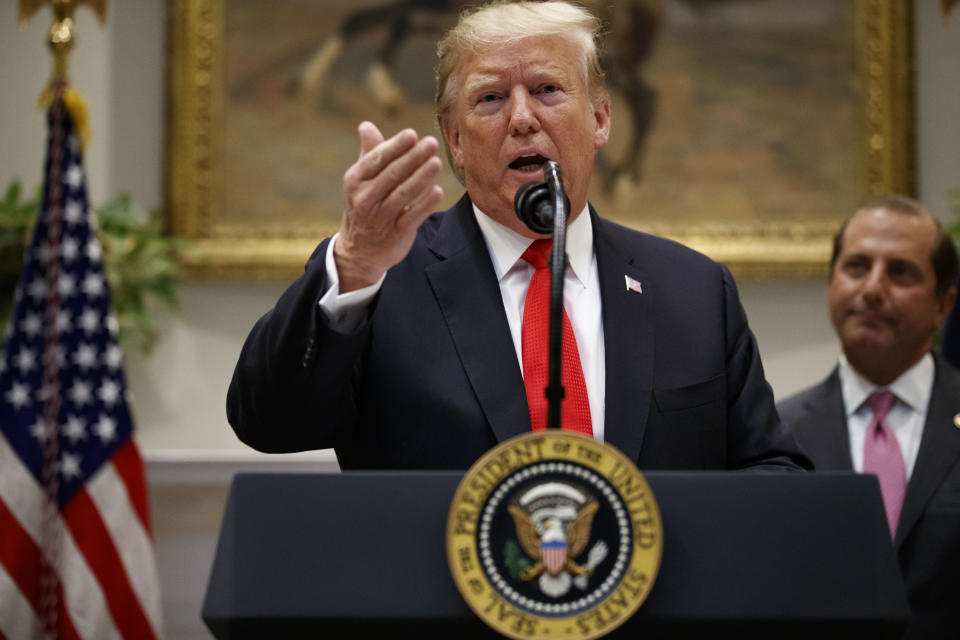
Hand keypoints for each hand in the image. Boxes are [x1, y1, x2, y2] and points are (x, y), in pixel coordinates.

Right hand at [335, 121, 443, 291]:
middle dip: (413, 157)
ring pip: (404, 194)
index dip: (395, 146)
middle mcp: (365, 199)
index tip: (412, 134)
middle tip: (431, 143)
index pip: (377, 159)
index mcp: (355, 181)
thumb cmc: (364, 206)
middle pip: (392, 174)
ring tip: (437, 162)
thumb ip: (369, 154)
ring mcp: (380, 218)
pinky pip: (413, 216)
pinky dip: (426, 204)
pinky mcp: (395, 234)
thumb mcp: (360, 182)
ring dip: (422, 177)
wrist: (359, 251)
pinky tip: (438, 191)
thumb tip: (366, 125)